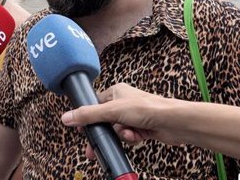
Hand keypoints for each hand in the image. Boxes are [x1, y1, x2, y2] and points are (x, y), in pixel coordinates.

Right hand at [61, 83, 180, 159]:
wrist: (173, 122)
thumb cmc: (147, 108)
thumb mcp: (112, 111)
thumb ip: (88, 115)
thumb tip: (66, 117)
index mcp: (116, 91)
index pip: (95, 104)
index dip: (89, 117)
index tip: (82, 129)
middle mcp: (124, 102)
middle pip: (105, 120)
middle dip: (104, 133)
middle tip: (94, 147)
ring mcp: (134, 115)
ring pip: (117, 130)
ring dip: (121, 135)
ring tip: (129, 134)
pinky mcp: (142, 127)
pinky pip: (129, 136)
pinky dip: (132, 138)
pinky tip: (137, 136)